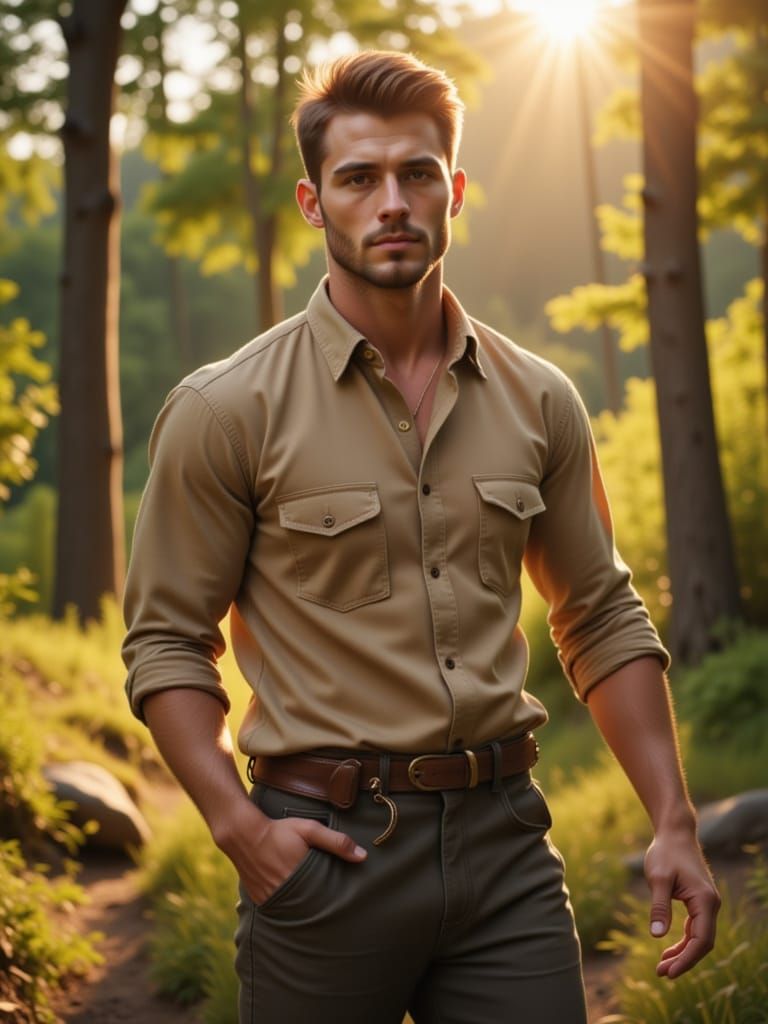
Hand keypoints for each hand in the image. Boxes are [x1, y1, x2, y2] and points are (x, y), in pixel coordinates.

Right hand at [212, 798, 366, 904]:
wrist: (243, 834)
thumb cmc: (279, 830)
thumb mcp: (310, 830)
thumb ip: (336, 842)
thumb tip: (363, 856)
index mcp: (300, 878)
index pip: (324, 901)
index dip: (334, 904)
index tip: (344, 905)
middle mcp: (285, 893)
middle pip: (310, 909)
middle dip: (321, 909)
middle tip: (334, 913)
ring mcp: (271, 899)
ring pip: (294, 912)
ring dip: (304, 909)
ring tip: (316, 909)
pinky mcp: (260, 900)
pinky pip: (278, 909)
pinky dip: (287, 907)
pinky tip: (295, 902)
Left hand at [644, 827, 720, 978]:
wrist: (674, 833)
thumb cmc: (666, 852)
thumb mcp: (658, 879)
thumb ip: (659, 907)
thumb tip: (656, 935)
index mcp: (705, 901)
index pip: (701, 940)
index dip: (686, 959)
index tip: (669, 972)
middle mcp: (711, 904)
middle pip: (702, 943)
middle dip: (684, 960)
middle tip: (661, 973)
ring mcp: (706, 904)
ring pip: (699, 938)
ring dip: (683, 953)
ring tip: (662, 966)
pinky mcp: (699, 902)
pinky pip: (695, 928)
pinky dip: (683, 941)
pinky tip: (669, 950)